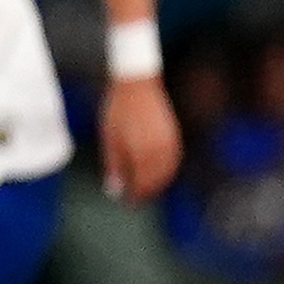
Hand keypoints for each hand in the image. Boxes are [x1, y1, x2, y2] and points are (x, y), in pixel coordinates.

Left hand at [98, 74, 179, 202]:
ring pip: (167, 171)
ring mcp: (169, 143)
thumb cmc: (118, 110)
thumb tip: (114, 189)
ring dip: (158, 182)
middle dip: (146, 190)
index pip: (140, 183)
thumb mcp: (109, 138)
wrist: (137, 83)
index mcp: (140, 153)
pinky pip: (173, 160)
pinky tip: (157, 170)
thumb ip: (113, 165)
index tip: (126, 200)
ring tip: (146, 186)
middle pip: (155, 180)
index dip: (133, 194)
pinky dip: (167, 169)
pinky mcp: (174, 135)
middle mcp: (158, 151)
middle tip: (135, 197)